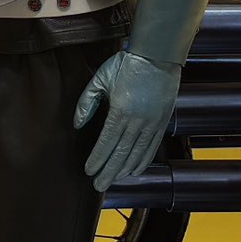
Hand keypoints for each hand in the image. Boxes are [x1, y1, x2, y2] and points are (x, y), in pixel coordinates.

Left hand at [73, 50, 180, 192]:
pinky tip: (135, 170)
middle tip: (98, 186)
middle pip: (121, 154)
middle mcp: (137, 121)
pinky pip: (152, 148)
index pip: (106, 143)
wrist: (157, 55)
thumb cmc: (126, 64)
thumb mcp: (99, 78)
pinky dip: (143, 161)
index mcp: (120, 111)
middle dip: (108, 172)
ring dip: (124, 170)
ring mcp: (152, 123)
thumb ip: (87, 102)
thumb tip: (78, 124)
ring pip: (137, 154)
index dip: (97, 160)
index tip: (89, 171)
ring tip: (113, 180)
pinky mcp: (162, 122)